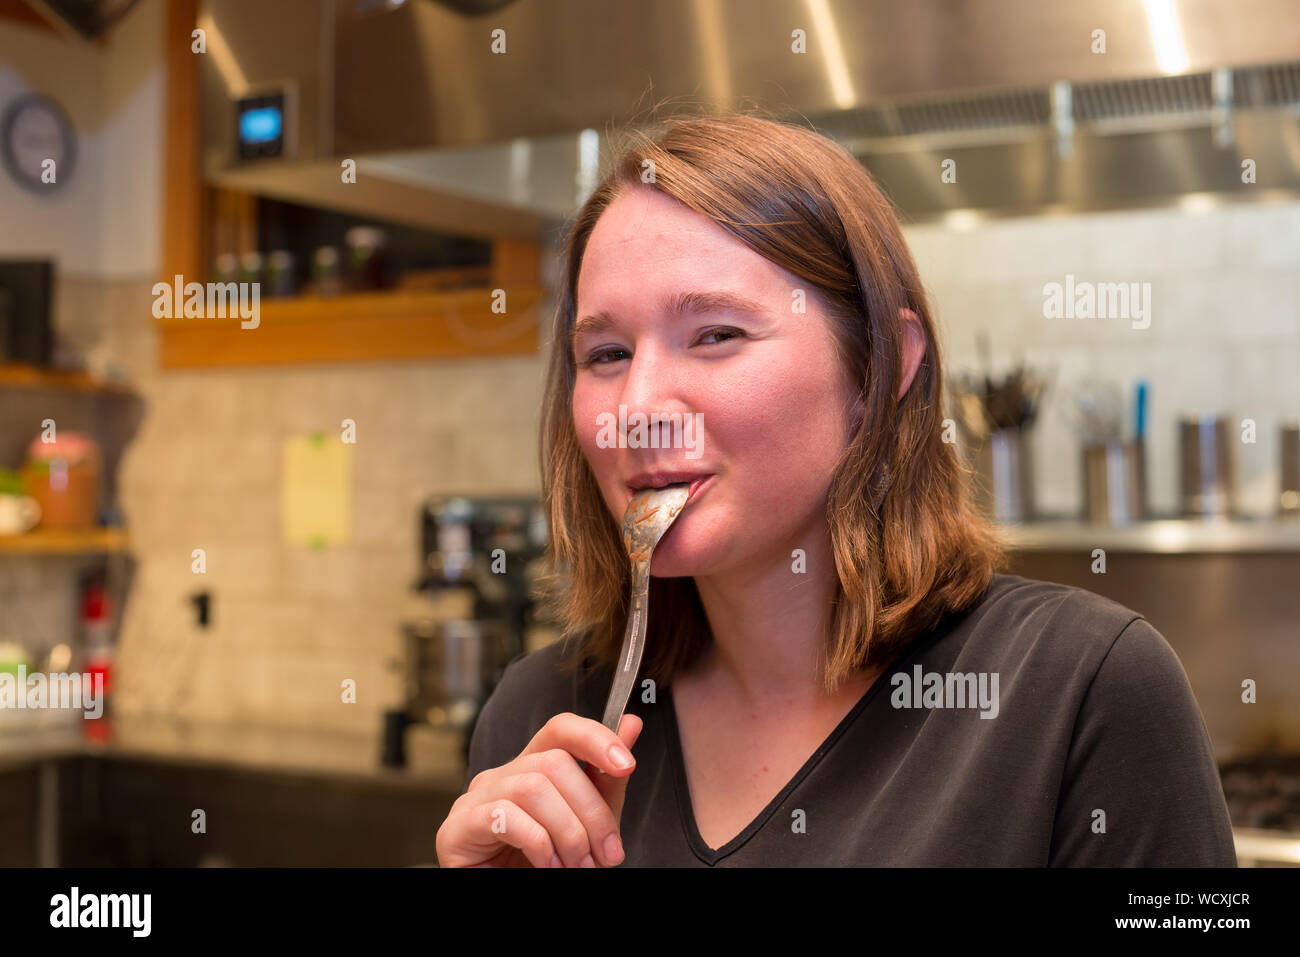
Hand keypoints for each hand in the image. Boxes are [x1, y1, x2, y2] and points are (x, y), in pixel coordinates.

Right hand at [436, 712, 642, 867]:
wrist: (507, 897)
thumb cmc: (544, 865)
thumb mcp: (588, 823)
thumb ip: (607, 780)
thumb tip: (631, 724)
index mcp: (532, 768)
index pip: (560, 729)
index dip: (594, 737)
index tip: (626, 766)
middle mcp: (502, 775)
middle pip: (554, 761)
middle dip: (591, 810)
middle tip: (606, 854)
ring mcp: (476, 798)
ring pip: (534, 787)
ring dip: (569, 833)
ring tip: (578, 866)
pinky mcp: (459, 826)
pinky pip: (505, 817)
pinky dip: (539, 845)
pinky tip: (548, 866)